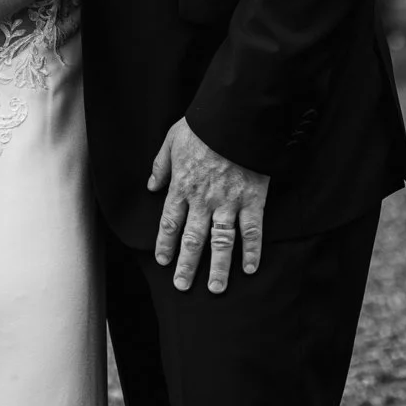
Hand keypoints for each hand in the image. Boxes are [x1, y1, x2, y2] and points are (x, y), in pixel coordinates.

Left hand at [148, 119, 268, 294]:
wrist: (235, 116)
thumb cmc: (203, 125)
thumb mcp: (172, 139)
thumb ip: (161, 165)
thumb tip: (151, 185)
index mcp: (182, 186)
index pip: (169, 223)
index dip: (165, 244)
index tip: (163, 261)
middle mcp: (203, 200)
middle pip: (193, 240)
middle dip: (187, 265)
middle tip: (183, 286)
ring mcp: (229, 202)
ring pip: (221, 242)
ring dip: (218, 268)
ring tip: (215, 288)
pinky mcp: (253, 199)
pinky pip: (252, 230)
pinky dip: (252, 251)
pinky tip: (250, 268)